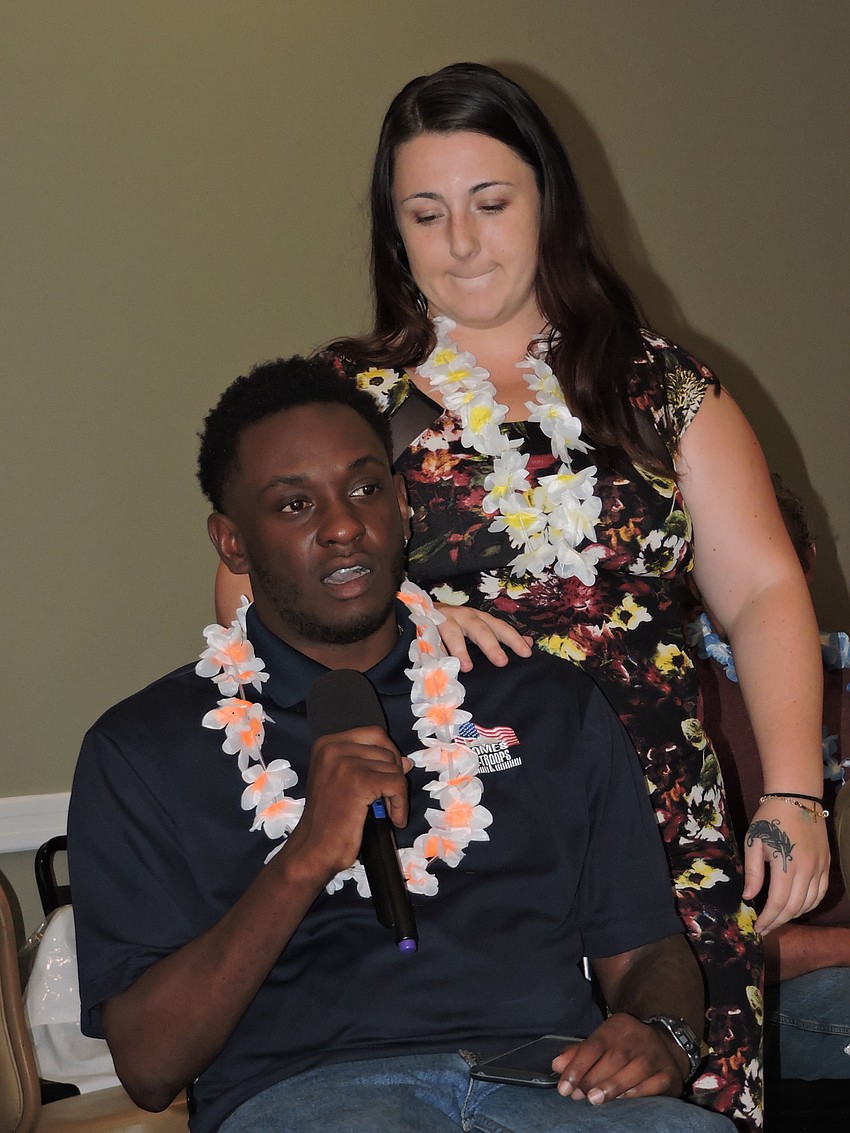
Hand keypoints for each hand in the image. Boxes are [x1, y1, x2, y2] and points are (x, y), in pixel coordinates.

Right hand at [284, 726, 410, 882]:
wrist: (313, 849)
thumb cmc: (328, 820)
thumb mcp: (344, 782)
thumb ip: (370, 766)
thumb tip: (406, 761)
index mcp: (326, 744)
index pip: (374, 734)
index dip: (388, 756)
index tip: (387, 779)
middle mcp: (333, 748)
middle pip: (386, 751)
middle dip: (393, 776)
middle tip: (386, 801)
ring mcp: (345, 764)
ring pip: (395, 768)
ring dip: (397, 794)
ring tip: (386, 812)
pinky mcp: (359, 783)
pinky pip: (397, 785)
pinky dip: (400, 805)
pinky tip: (394, 819)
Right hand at [433, 604, 531, 671]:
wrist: (424, 611)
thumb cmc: (458, 624)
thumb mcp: (481, 627)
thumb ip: (502, 636)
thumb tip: (529, 642)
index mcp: (480, 618)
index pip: (500, 627)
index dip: (513, 639)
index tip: (526, 653)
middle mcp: (464, 617)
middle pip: (480, 629)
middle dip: (491, 645)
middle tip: (502, 662)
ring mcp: (444, 620)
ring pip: (453, 632)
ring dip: (460, 649)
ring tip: (467, 667)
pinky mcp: (426, 627)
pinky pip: (431, 640)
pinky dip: (435, 652)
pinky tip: (440, 664)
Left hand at [552, 1014, 686, 1102]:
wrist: (666, 1047)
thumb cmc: (625, 1048)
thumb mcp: (602, 1043)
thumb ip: (579, 1054)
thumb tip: (556, 1065)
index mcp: (619, 1025)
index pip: (595, 1044)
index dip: (577, 1066)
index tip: (564, 1086)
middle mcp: (640, 1036)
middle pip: (615, 1056)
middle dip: (594, 1078)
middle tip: (580, 1096)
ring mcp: (657, 1053)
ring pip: (636, 1068)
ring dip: (614, 1086)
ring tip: (595, 1100)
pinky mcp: (669, 1072)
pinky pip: (655, 1082)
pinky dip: (639, 1091)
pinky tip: (625, 1099)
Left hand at [743, 798, 829, 933]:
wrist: (796, 799)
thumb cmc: (770, 819)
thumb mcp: (754, 843)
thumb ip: (753, 873)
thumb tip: (749, 897)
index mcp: (787, 865)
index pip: (779, 903)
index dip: (768, 919)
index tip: (757, 928)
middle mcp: (807, 870)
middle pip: (795, 907)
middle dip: (779, 921)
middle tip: (765, 928)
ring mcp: (820, 868)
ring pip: (810, 903)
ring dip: (794, 915)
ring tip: (778, 919)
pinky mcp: (826, 864)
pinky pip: (821, 892)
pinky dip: (809, 904)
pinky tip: (797, 907)